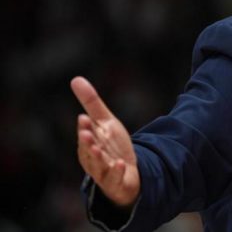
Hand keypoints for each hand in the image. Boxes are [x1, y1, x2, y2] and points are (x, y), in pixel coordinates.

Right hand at [72, 76, 140, 206]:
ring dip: (97, 158)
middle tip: (85, 133)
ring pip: (97, 165)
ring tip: (98, 149)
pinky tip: (119, 164)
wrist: (126, 172)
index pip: (85, 134)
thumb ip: (92, 103)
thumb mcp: (105, 122)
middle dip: (86, 142)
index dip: (84, 127)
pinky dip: (115, 172)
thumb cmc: (111, 146)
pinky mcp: (115, 181)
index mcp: (88, 143)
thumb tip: (75, 79)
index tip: (84, 118)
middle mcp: (92, 158)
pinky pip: (114, 178)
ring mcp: (103, 171)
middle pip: (88, 150)